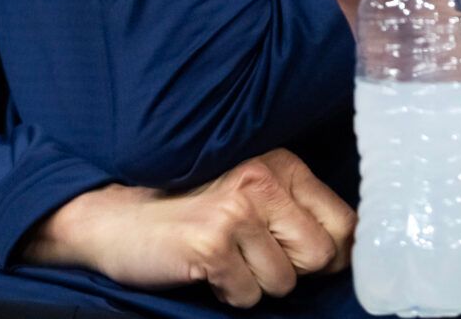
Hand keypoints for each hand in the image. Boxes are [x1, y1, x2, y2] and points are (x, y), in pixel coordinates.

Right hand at [23, 149, 353, 307]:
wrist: (115, 216)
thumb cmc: (189, 207)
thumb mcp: (249, 191)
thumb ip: (295, 211)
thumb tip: (345, 252)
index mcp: (281, 165)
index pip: (343, 220)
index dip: (333, 251)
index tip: (310, 261)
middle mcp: (262, 180)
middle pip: (320, 254)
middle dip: (292, 270)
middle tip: (256, 259)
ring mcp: (237, 211)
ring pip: (284, 280)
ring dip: (256, 283)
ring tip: (226, 259)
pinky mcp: (212, 243)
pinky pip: (247, 295)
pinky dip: (229, 292)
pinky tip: (207, 268)